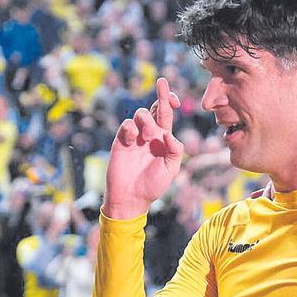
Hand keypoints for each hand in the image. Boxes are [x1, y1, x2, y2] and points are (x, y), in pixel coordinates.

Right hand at [104, 77, 182, 219]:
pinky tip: (133, 140)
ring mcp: (135, 137)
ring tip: (148, 136)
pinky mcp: (122, 141)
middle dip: (161, 98)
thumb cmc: (152, 186)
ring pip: (141, 114)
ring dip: (147, 120)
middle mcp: (149, 134)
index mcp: (163, 139)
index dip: (170, 101)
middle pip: (154, 108)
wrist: (131, 198)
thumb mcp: (170, 170)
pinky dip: (131, 128)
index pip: (167, 114)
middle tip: (166, 103)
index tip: (175, 99)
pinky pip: (126, 125)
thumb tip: (169, 134)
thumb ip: (175, 151)